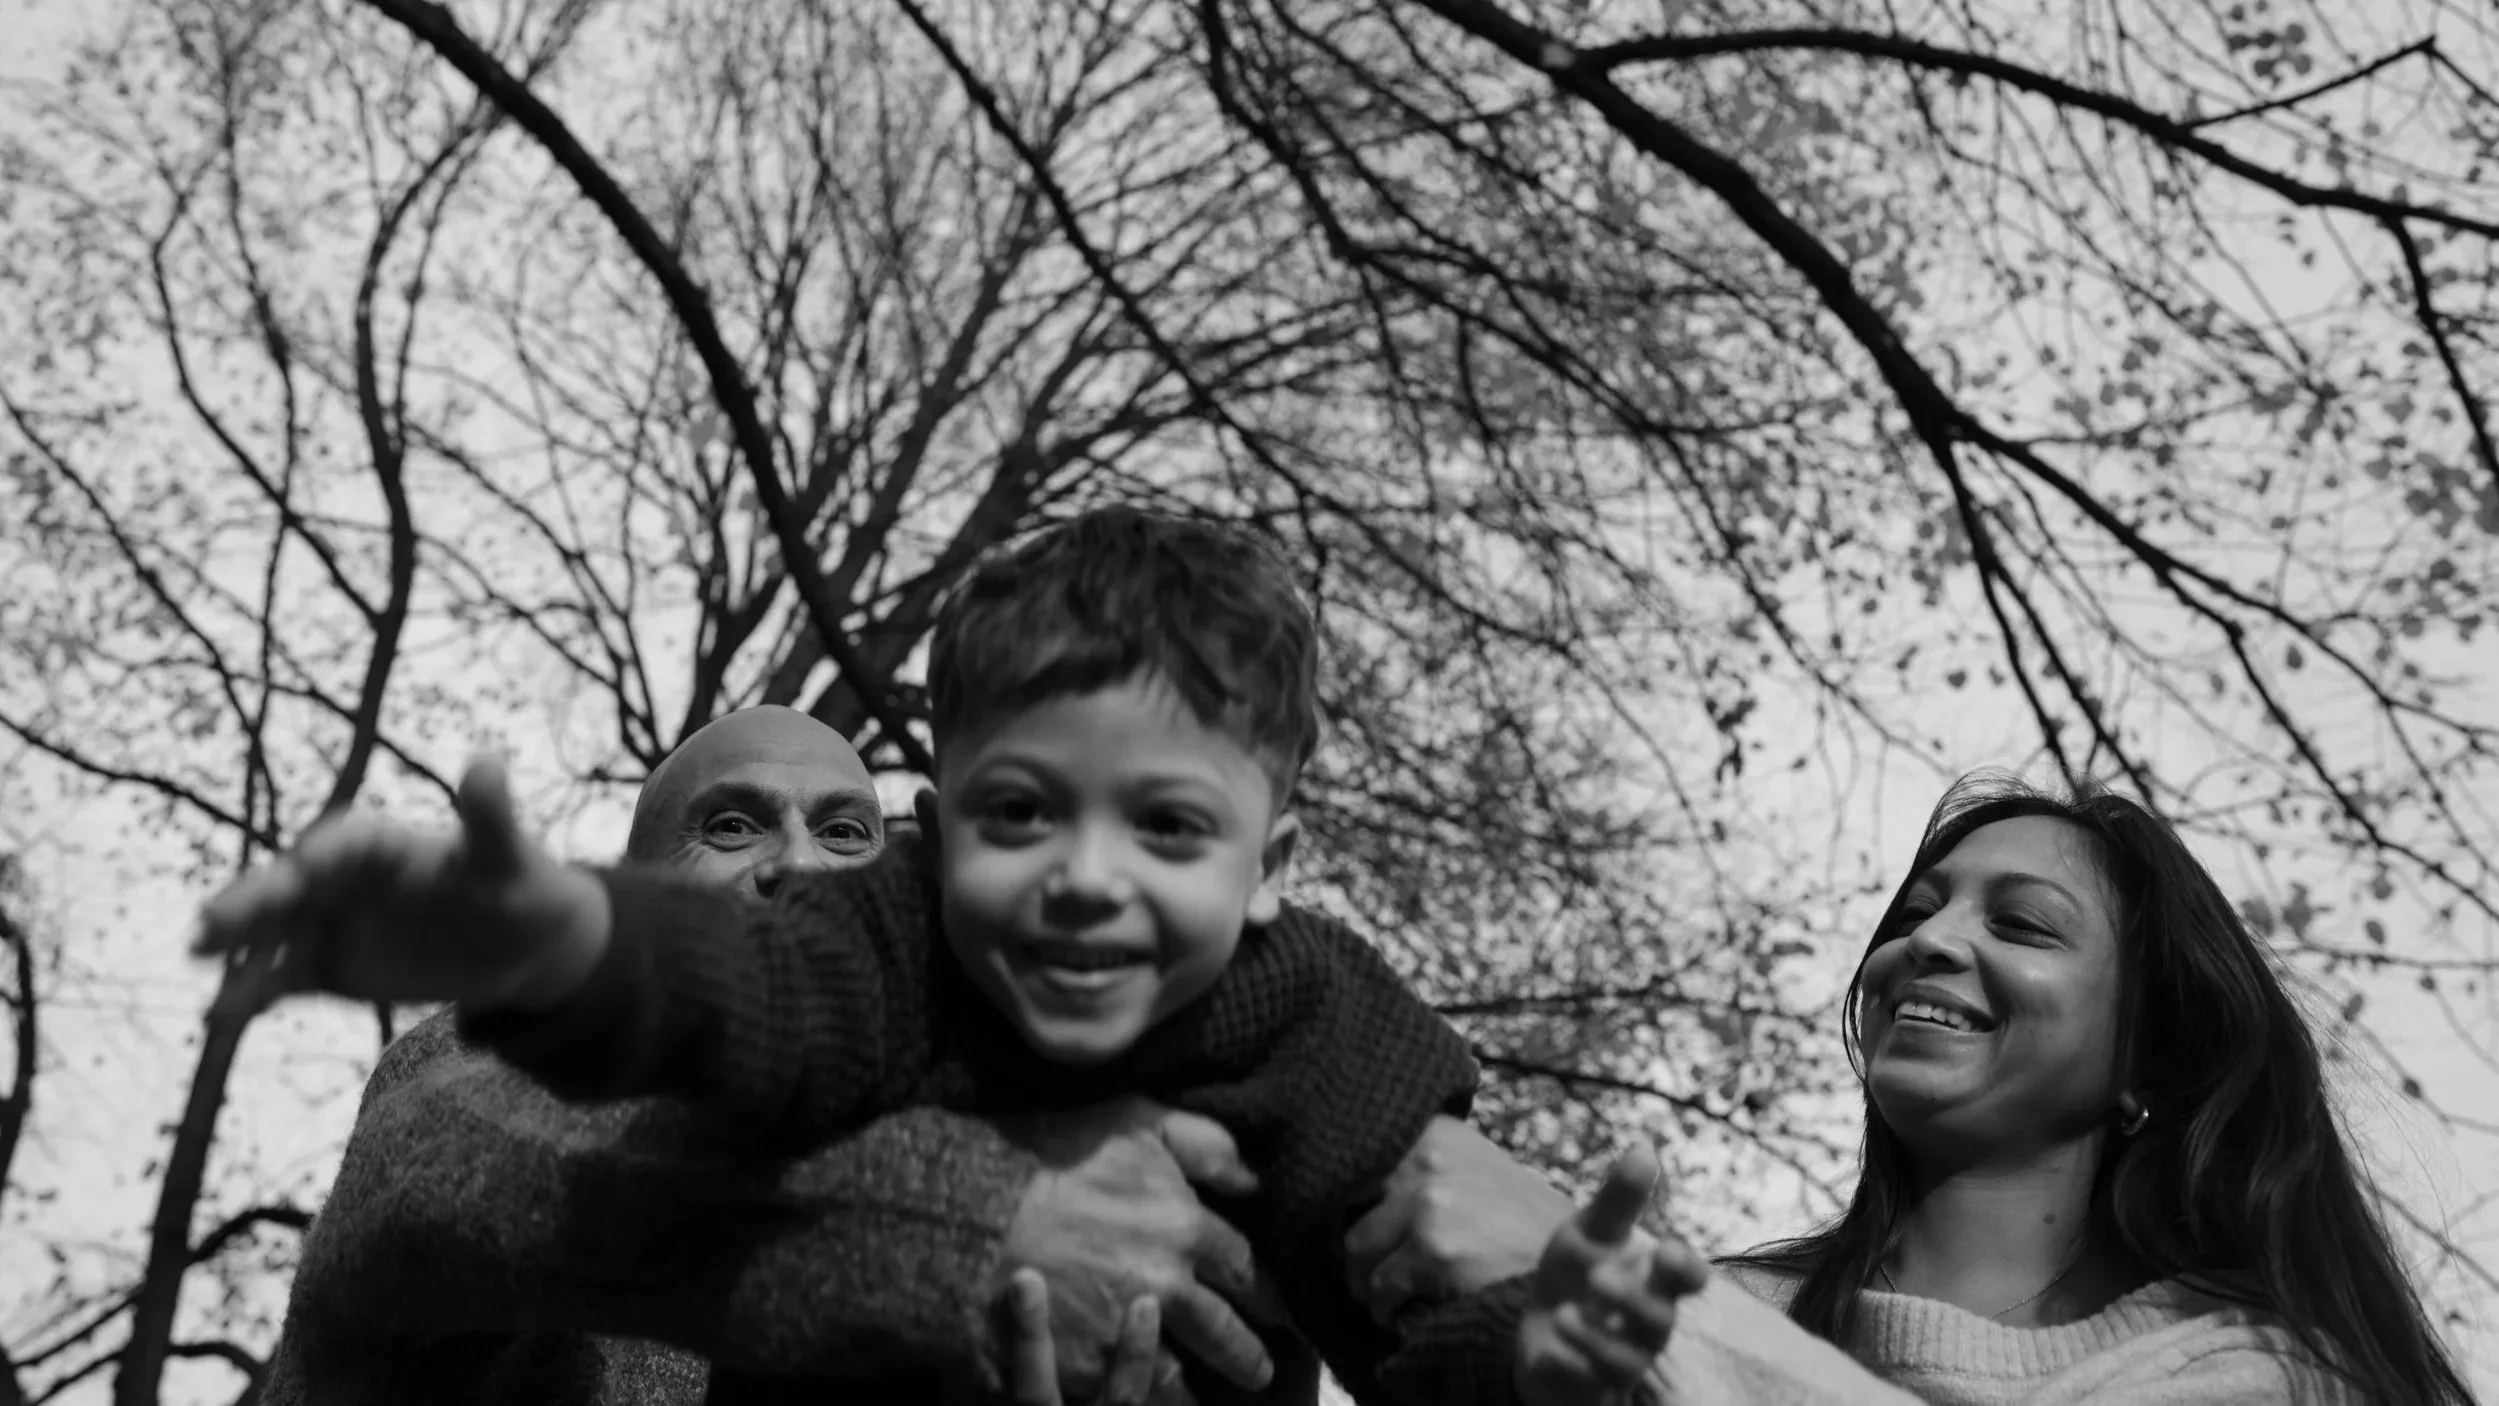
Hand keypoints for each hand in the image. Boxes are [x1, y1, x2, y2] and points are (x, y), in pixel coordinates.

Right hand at [194, 758, 608, 1010]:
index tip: (309, 866)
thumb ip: (489, 818)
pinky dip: (251, 996)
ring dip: (237, 943)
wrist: (519, 945)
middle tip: (214, 922)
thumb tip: (487, 763)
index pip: (348, 843)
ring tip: (199, 956)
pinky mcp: (327, 967)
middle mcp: (344, 878)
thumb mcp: (507, 857)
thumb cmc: (516, 885)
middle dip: (255, 900)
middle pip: (292, 885)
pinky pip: (282, 979)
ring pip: (274, 930)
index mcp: (383, 843)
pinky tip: (219, 1018)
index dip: (328, 853)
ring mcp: (330, 922)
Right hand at [996, 1098, 1281, 1401]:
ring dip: (1197, 1392)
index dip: (1265, 1292)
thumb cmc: (1054, 1156)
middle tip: (1263, 1368)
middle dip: (1246, 1354)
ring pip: (1179, 1376)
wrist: (974, 1212)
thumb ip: (1206, 1145)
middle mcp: (1169, 1287)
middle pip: (1223, 1332)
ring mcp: (1125, 1332)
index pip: (1245, 1270)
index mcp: (1187, 1229)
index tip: (1278, 1309)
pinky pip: (1127, 1397)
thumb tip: (1256, 1178)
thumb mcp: (1137, 1122)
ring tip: (1207, 1399)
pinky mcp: (1084, 1366)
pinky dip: (1146, 1404)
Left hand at [1344, 1114, 1575, 1320]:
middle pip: (1347, 1206)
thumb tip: (1359, 1190)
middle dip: (1360, 1243)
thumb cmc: (1524, 1223)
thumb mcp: (1478, 1170)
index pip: (1356, 1161)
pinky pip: (1379, 1288)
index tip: (1361, 1222)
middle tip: (1377, 1267)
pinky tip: (1409, 1312)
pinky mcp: (1432, 1250)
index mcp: (1435, 1133)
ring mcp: (1428, 1203)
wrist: (1576, 1263)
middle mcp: (1427, 1158)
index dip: (1351, 1200)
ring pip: (1356, 1251)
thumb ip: (1425, 1167)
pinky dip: (1387, 1307)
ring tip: (1393, 1293)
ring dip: (1369, 1279)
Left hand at [1515, 1148, 1708, 1405]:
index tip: (1666, 1251)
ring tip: (1561, 1313)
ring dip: (1594, 1337)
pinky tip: (1549, 1352)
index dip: (1685, 1269)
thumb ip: (1618, 1200)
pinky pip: (1588, 1384)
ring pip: (1625, 1358)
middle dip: (1632, 1299)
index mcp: (1654, 1281)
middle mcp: (1647, 1323)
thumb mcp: (1589, 1232)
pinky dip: (1570, 1366)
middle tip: (1596, 1276)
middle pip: (1658, 1319)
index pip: (1688, 1279)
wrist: (1542, 1330)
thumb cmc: (1578, 1274)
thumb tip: (1644, 1148)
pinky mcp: (1591, 1386)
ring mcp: (1621, 1360)